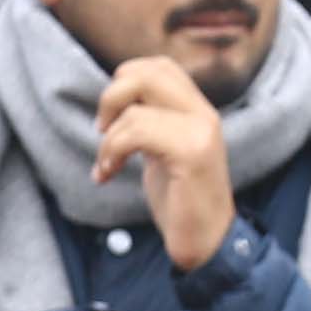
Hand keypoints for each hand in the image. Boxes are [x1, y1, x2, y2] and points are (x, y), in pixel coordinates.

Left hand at [92, 53, 239, 271]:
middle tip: (102, 130)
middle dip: (112, 97)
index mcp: (198, 110)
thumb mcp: (163, 152)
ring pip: (136, 108)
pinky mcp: (190, 153)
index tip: (113, 117)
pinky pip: (137, 132)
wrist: (208, 244)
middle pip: (147, 73)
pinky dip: (112, 151)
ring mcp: (200, 132)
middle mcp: (204, 114)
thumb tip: (114, 102)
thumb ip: (151, 123)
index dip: (126, 80)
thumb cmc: (181, 203)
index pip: (159, 66)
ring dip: (108, 138)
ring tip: (106, 165)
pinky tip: (108, 173)